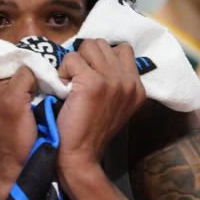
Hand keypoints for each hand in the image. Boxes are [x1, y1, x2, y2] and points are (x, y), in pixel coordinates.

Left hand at [55, 39, 144, 168]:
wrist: (80, 155)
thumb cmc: (89, 130)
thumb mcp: (114, 104)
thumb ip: (114, 81)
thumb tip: (98, 58)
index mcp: (137, 86)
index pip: (122, 49)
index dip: (100, 57)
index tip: (89, 72)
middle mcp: (128, 82)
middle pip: (102, 44)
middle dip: (84, 57)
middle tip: (76, 79)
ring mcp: (113, 81)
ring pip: (87, 47)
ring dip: (73, 62)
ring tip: (70, 83)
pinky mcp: (93, 84)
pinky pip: (71, 59)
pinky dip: (62, 71)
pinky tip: (64, 89)